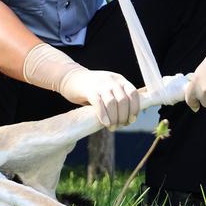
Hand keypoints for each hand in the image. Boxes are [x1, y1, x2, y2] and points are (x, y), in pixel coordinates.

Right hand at [22, 43, 139, 127]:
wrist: (70, 78)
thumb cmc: (91, 88)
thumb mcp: (108, 89)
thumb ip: (117, 100)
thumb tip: (127, 119)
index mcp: (119, 80)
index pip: (134, 94)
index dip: (135, 108)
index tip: (131, 120)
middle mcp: (112, 80)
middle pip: (124, 101)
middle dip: (124, 116)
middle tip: (119, 126)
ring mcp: (100, 84)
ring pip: (113, 103)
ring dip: (114, 118)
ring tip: (112, 127)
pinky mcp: (89, 90)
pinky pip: (99, 103)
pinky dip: (103, 115)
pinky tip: (105, 123)